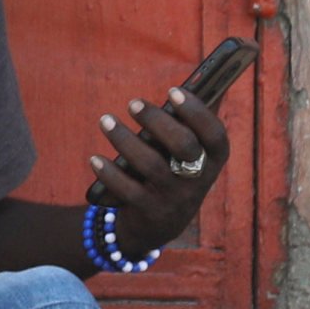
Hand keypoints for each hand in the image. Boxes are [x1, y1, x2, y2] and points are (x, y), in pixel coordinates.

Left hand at [87, 87, 233, 259]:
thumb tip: (202, 84)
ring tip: (105, 120)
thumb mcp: (189, 154)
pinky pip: (127, 189)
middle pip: (183, 145)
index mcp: (213, 160)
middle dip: (156, 120)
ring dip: (124, 139)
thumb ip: (194, 124)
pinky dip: (108, 172)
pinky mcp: (150, 211)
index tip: (173, 90)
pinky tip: (94, 158)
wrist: (159, 225)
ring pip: (150, 164)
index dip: (197, 111)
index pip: (215, 134)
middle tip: (132, 103)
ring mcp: (175, 197)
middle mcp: (199, 179)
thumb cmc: (173, 172)